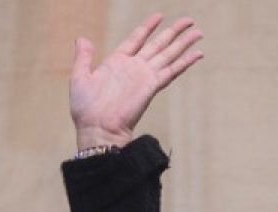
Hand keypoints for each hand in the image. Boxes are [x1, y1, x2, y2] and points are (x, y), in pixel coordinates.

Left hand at [68, 13, 203, 151]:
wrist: (98, 129)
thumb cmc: (85, 109)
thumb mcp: (79, 78)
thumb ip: (83, 57)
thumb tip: (81, 38)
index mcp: (117, 61)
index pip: (137, 39)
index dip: (148, 27)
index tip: (159, 15)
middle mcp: (134, 67)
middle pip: (158, 44)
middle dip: (174, 32)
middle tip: (189, 20)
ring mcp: (144, 76)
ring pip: (168, 54)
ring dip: (183, 43)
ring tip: (198, 31)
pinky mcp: (152, 86)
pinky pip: (171, 70)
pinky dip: (185, 62)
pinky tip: (198, 54)